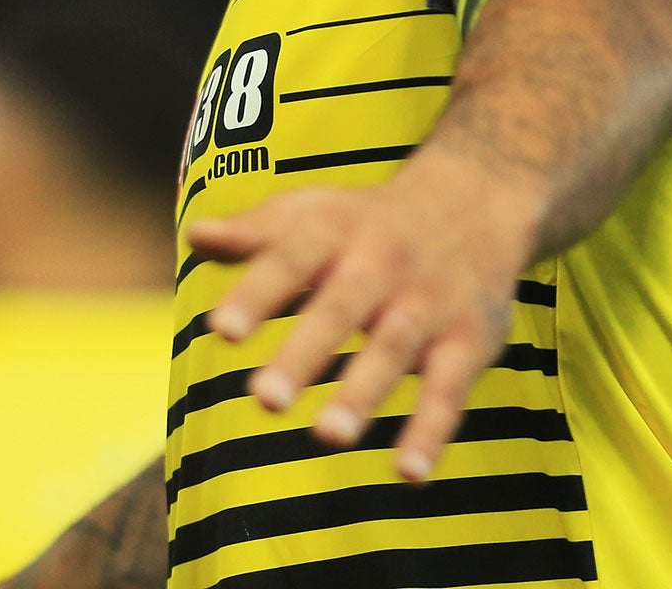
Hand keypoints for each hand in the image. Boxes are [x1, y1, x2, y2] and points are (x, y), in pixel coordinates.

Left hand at [184, 147, 540, 482]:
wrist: (476, 198)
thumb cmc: (367, 218)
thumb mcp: (314, 211)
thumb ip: (256, 231)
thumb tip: (195, 235)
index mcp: (334, 230)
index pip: (289, 260)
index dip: (256, 295)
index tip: (222, 331)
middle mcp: (381, 264)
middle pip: (340, 309)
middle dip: (304, 354)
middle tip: (263, 400)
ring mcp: (427, 303)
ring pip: (393, 350)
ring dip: (363, 394)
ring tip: (326, 437)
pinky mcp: (468, 340)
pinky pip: (450, 389)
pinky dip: (432, 432)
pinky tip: (408, 474)